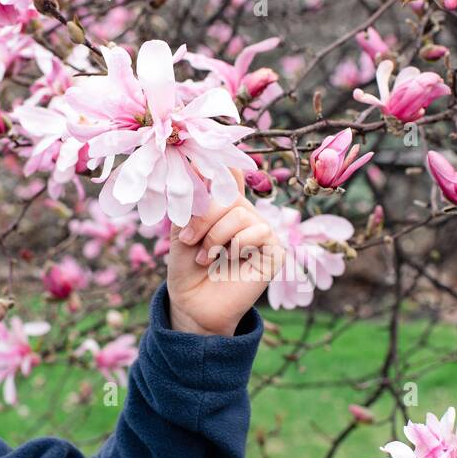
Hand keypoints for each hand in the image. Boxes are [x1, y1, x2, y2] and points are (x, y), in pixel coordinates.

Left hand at [166, 169, 284, 335]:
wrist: (194, 304)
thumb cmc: (186, 267)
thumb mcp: (182, 229)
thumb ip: (192, 200)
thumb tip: (197, 165)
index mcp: (224, 204)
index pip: (229, 172)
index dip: (221, 162)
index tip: (206, 153)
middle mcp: (245, 213)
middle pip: (229, 193)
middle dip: (204, 216)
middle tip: (188, 240)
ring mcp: (261, 230)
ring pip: (241, 213)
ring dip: (216, 236)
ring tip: (205, 257)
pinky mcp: (274, 250)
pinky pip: (259, 231)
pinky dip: (237, 245)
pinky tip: (229, 260)